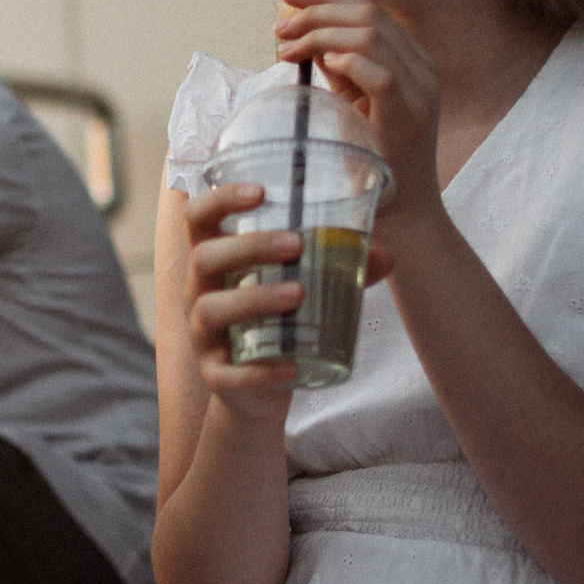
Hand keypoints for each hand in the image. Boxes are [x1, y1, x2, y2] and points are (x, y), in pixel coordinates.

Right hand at [182, 183, 399, 423]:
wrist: (255, 391)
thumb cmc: (275, 324)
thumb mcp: (301, 290)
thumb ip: (338, 270)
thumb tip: (385, 256)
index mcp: (216, 262)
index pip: (198, 218)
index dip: (220, 200)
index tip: (260, 192)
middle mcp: (200, 293)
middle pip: (204, 258)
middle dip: (248, 247)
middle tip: (297, 244)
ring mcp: (203, 336)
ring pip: (211, 310)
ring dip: (254, 298)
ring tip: (298, 295)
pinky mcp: (216, 376)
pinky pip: (226, 373)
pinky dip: (258, 371)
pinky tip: (291, 366)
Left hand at [275, 0, 442, 230]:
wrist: (403, 212)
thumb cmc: (372, 159)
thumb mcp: (352, 103)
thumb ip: (338, 69)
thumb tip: (303, 38)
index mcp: (412, 59)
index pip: (370, 10)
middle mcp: (423, 67)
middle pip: (369, 14)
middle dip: (316, 10)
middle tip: (279, 24)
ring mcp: (421, 89)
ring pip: (372, 35)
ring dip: (320, 34)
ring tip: (286, 48)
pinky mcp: (411, 114)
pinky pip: (379, 73)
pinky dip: (347, 61)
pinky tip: (321, 63)